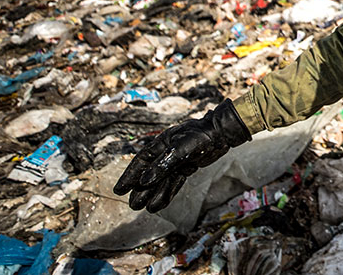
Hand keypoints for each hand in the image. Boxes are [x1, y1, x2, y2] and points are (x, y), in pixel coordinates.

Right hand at [113, 99, 250, 212]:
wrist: (222, 133)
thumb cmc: (202, 135)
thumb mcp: (182, 148)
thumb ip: (164, 164)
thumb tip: (145, 181)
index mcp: (161, 143)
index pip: (141, 161)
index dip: (130, 176)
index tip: (119, 190)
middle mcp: (166, 152)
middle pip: (150, 173)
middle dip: (140, 189)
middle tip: (132, 205)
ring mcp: (176, 160)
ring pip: (161, 180)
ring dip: (153, 194)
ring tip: (144, 208)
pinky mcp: (187, 167)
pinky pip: (174, 182)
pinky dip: (167, 193)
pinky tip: (160, 204)